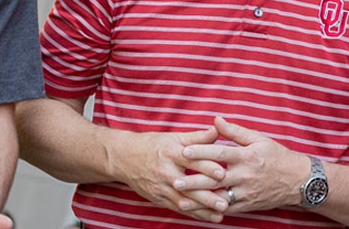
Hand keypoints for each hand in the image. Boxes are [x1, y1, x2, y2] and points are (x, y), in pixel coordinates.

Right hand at [107, 126, 226, 222]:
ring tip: (219, 215)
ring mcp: (160, 188)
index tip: (223, 174)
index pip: (191, 161)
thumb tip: (218, 130)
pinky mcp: (157, 198)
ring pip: (183, 201)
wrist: (123, 157)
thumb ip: (198, 137)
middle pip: (189, 186)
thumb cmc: (152, 145)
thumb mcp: (174, 138)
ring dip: (202, 210)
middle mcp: (165, 172)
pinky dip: (192, 214)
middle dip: (207, 197)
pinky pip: (176, 208)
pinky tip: (206, 217)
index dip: (207, 167)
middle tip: (225, 203)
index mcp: (171, 154)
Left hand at [176, 117, 313, 213]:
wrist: (299, 181)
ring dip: (198, 201)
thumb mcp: (259, 139)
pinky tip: (198, 211)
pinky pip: (227, 208)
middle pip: (215, 178)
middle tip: (175, 180)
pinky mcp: (247, 205)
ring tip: (180, 201)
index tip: (184, 151)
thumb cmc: (278, 156)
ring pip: (218, 197)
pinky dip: (211, 210)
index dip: (202, 151)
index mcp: (247, 156)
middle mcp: (245, 175)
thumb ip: (235, 131)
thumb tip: (216, 120)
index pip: (221, 152)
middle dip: (194, 181)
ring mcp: (246, 192)